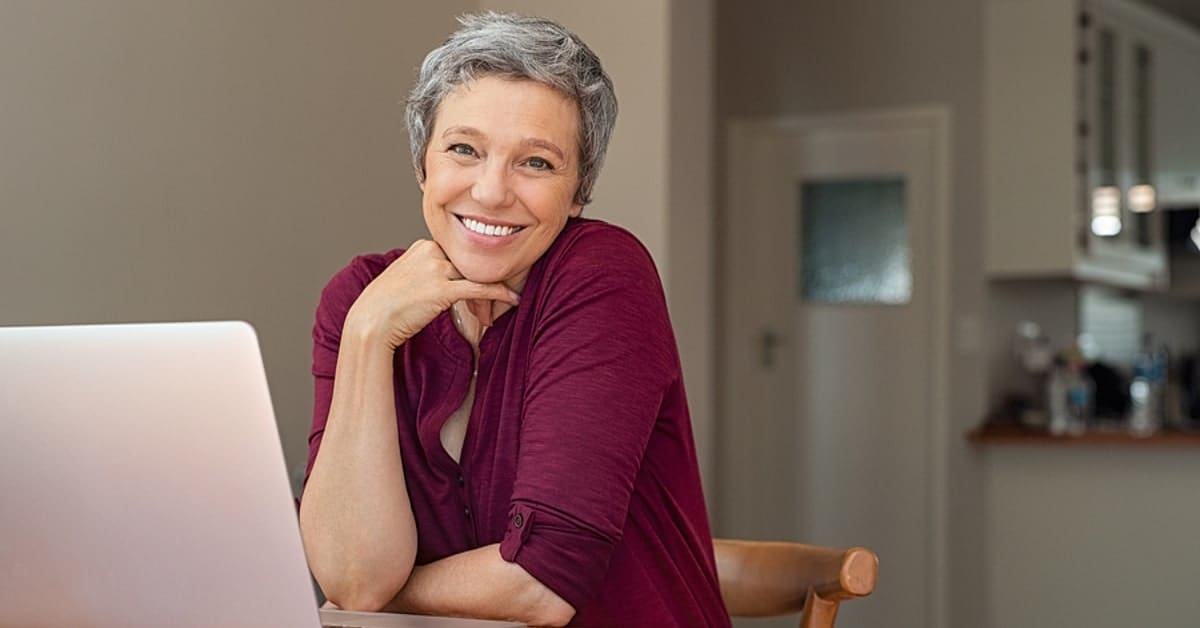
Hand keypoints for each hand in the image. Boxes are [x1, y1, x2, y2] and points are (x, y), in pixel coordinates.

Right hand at [345, 239, 518, 349]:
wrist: (371, 320)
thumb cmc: (388, 304)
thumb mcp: (409, 277)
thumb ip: (431, 270)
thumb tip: (452, 277)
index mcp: (425, 245)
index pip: (461, 252)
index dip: (473, 270)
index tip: (484, 283)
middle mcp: (431, 252)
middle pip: (470, 262)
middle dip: (486, 279)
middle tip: (499, 295)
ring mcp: (436, 269)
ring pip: (477, 274)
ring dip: (493, 290)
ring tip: (507, 299)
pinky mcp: (442, 289)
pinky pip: (479, 288)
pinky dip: (499, 293)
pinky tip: (512, 299)